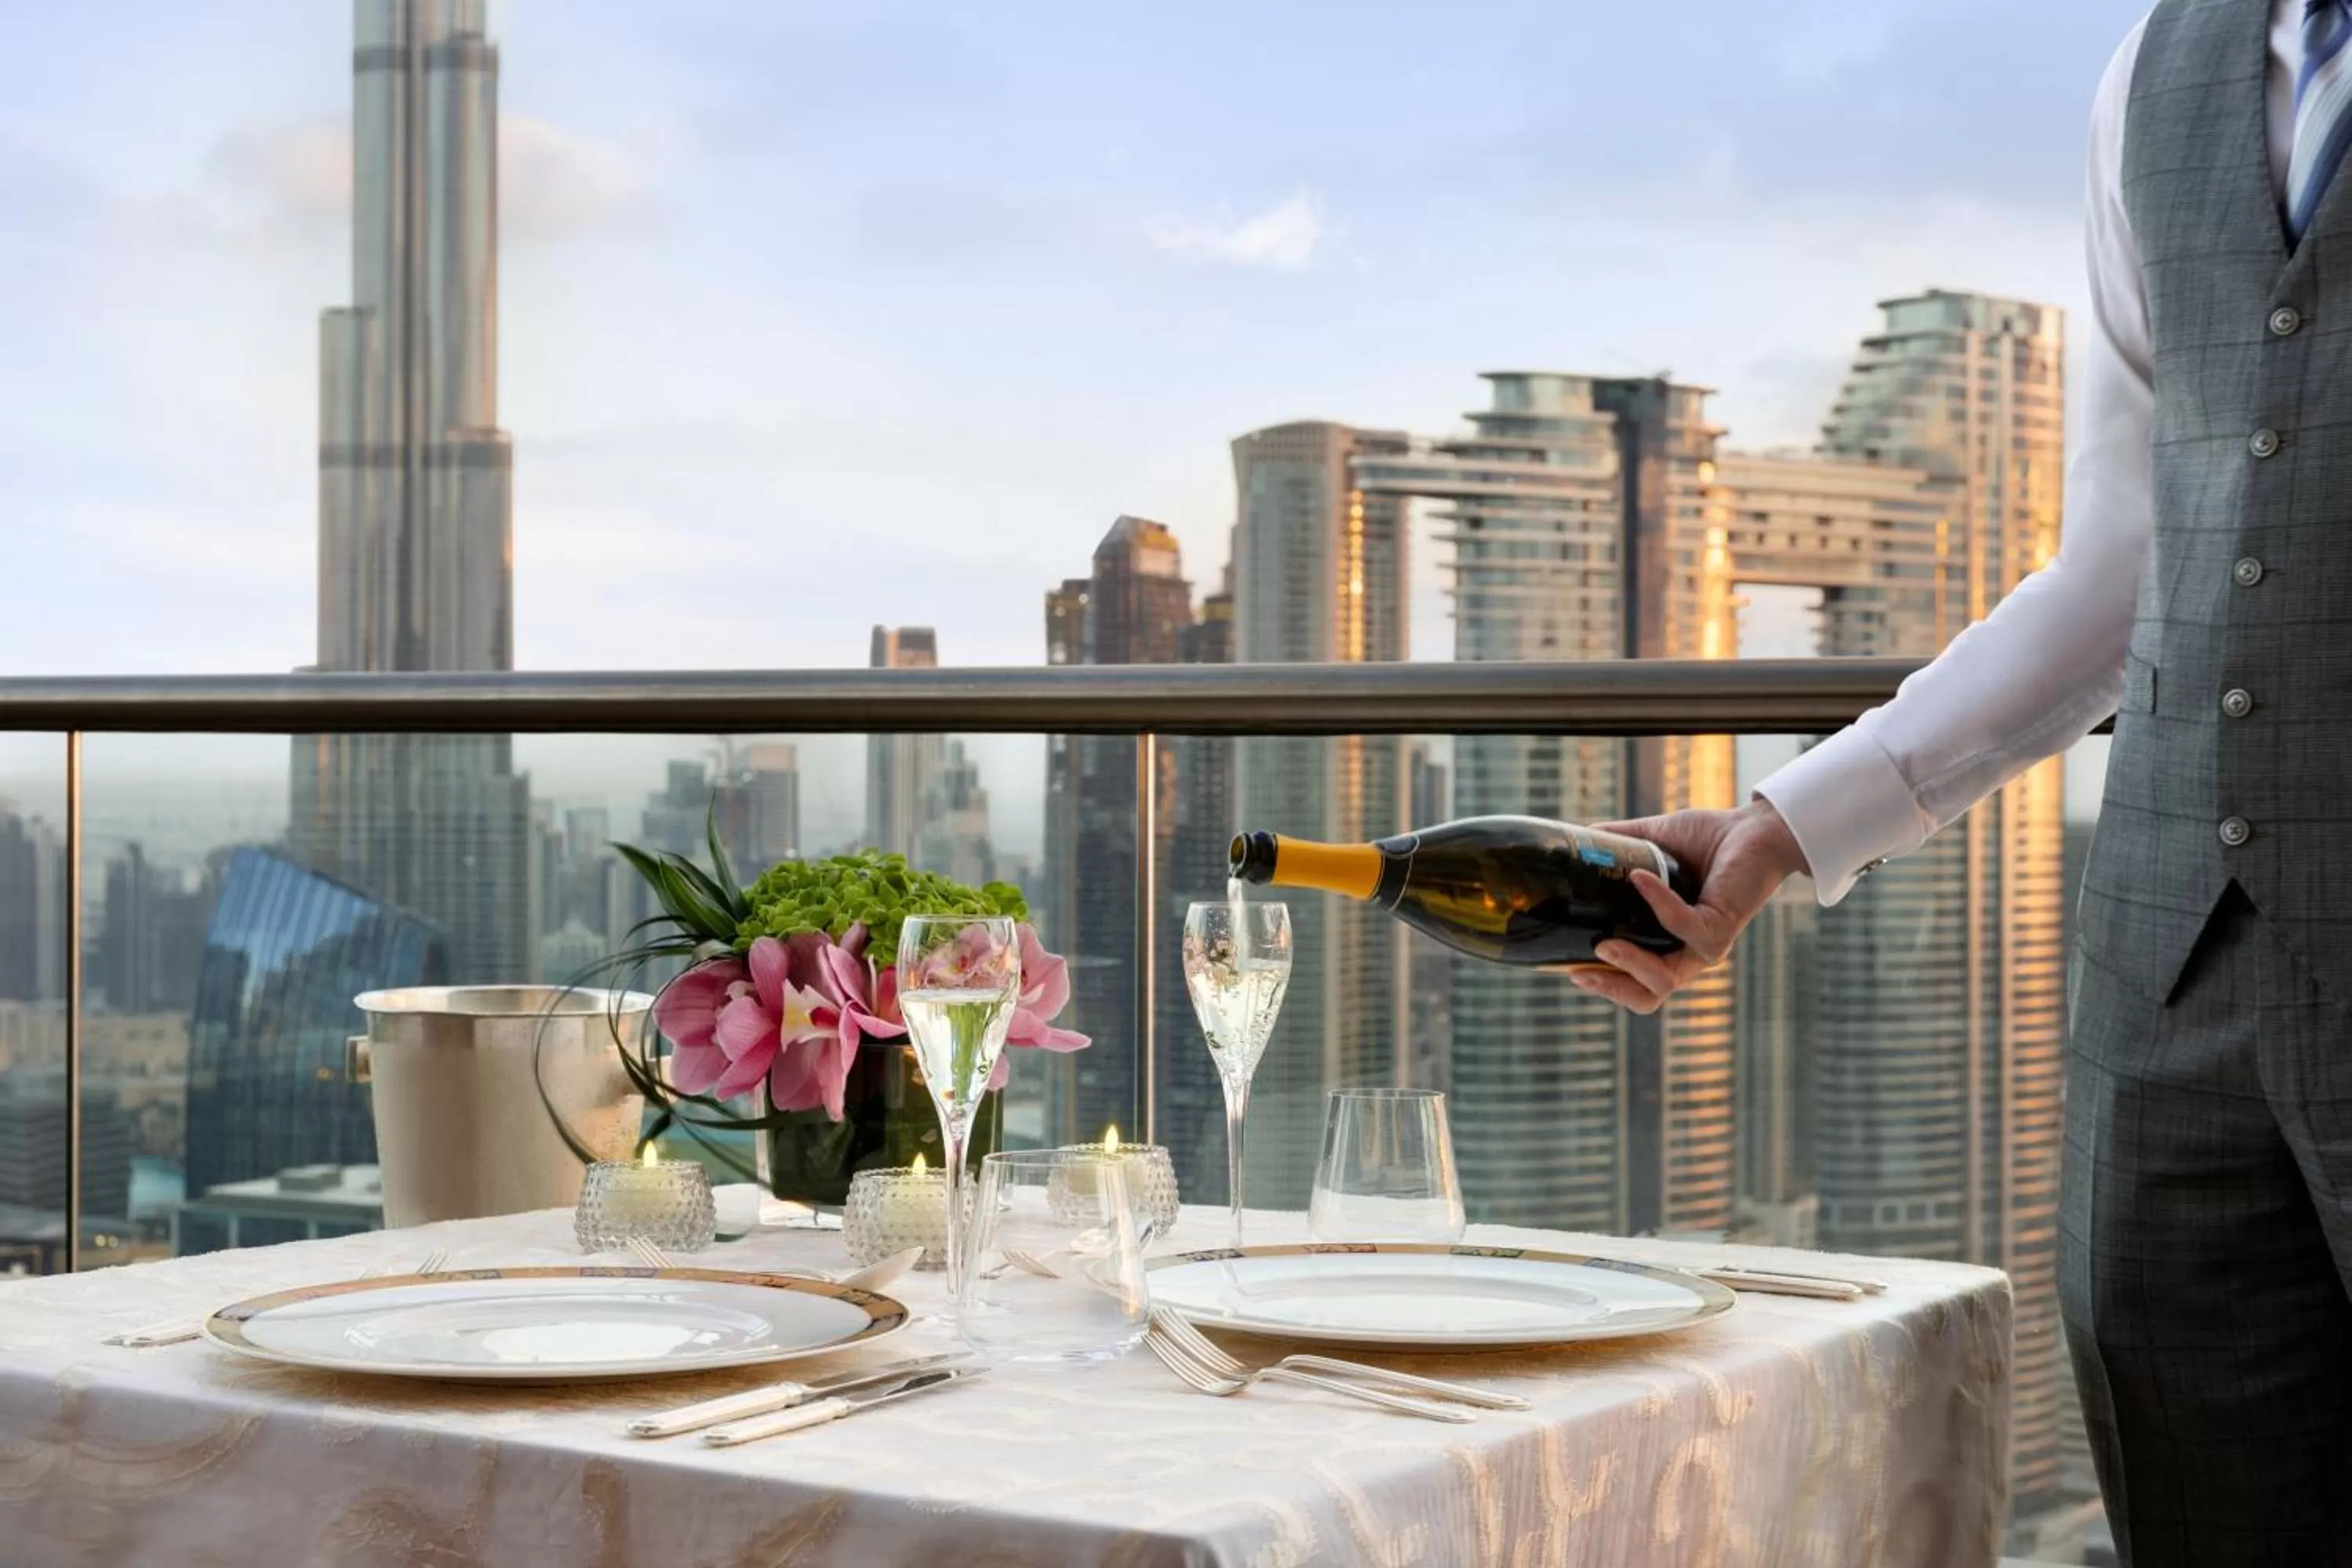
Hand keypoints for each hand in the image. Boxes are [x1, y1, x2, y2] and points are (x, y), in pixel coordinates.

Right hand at [1570, 800, 1810, 1014]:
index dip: (1603, 984)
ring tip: (1604, 944)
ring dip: (1629, 965)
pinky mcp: (1719, 929)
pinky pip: (1681, 925)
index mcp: (1666, 942)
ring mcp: (1704, 946)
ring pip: (1662, 980)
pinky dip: (1657, 902)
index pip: (1633, 981)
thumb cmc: (1709, 840)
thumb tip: (1577, 836)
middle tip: (1581, 971)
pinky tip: (1639, 876)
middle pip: (1646, 996)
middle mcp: (1686, 952)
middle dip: (1610, 989)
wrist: (1756, 829)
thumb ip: (1616, 844)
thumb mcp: (1651, 841)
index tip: (1570, 970)